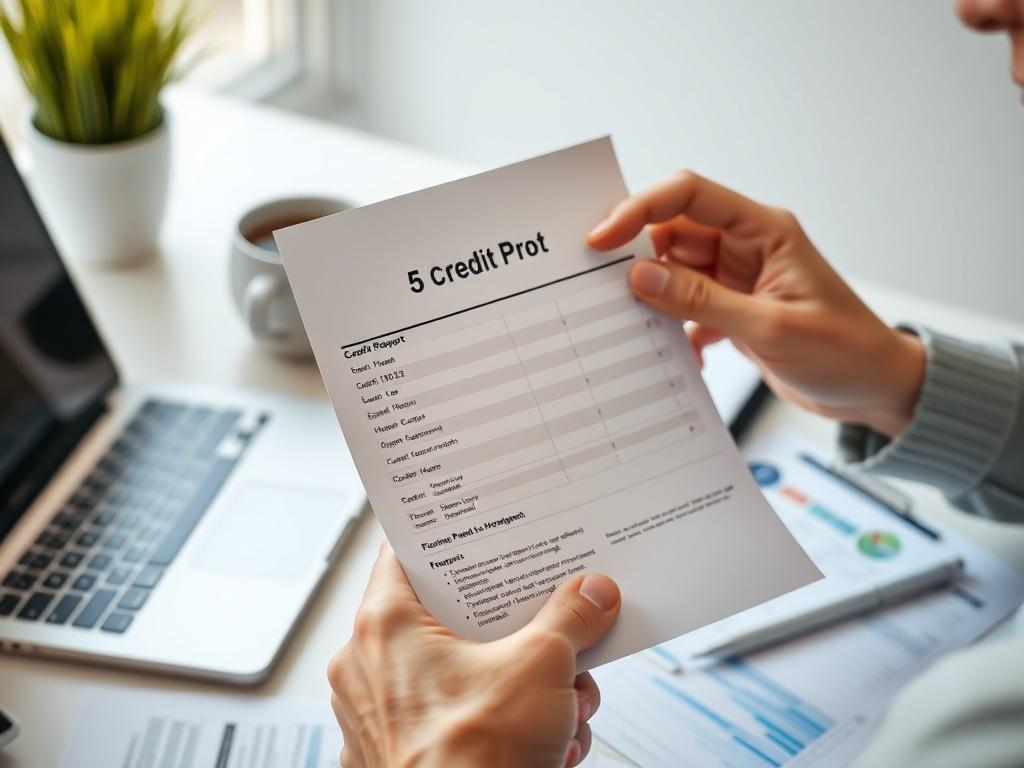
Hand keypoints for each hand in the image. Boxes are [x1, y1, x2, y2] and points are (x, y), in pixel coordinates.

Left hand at [328, 542, 621, 767]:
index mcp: (384, 627)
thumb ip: (569, 617)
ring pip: (465, 676)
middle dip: (522, 638)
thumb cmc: (471, 763)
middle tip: (559, 642)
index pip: (410, 554)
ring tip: (564, 710)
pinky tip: (550, 746)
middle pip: (455, 622)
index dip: (455, 541)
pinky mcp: (402, 754)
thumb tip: (591, 595)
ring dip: (526, 691)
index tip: (490, 536)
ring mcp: (381, 717)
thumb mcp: (540, 667)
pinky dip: (506, 728)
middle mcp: (369, 668)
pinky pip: (459, 719)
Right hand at [588, 171, 924, 437]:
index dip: (640, 208)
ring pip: (675, 272)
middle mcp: (748, 247)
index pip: (689, 196)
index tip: (602, 239)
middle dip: (638, 259)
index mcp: (764, 230)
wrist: (875, 389)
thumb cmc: (844, 351)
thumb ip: (701, 300)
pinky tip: (683, 357)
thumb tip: (640, 276)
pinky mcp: (734, 310)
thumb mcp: (770, 327)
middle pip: (673, 234)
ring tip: (635, 327)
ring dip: (655, 299)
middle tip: (602, 290)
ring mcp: (738, 279)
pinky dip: (677, 329)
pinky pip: (687, 307)